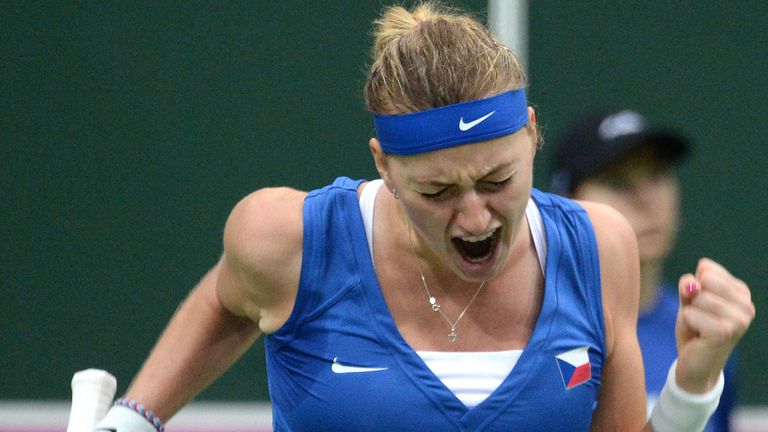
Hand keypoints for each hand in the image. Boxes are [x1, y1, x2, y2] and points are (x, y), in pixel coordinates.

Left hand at [674, 258, 754, 392]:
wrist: (695, 363)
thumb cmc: (695, 328)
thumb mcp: (689, 300)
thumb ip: (688, 286)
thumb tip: (693, 284)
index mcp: (741, 291)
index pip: (706, 267)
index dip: (694, 286)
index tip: (701, 306)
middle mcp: (747, 304)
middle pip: (703, 279)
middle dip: (692, 299)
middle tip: (699, 318)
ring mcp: (740, 319)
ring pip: (697, 297)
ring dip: (689, 312)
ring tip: (699, 328)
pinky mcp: (726, 332)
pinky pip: (690, 313)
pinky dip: (687, 323)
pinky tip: (698, 336)